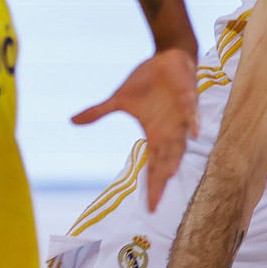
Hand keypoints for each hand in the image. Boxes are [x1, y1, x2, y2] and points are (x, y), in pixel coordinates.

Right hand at [73, 47, 198, 209]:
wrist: (167, 58)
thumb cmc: (147, 82)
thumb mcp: (119, 99)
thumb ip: (99, 113)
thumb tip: (72, 121)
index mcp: (155, 135)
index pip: (154, 167)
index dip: (153, 187)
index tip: (150, 209)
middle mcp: (170, 131)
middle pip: (166, 162)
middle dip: (161, 180)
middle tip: (156, 201)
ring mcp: (180, 117)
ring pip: (180, 142)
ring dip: (176, 156)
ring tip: (170, 173)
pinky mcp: (187, 98)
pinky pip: (190, 112)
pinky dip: (192, 122)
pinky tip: (194, 133)